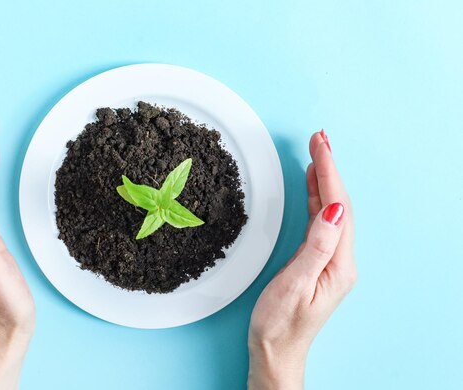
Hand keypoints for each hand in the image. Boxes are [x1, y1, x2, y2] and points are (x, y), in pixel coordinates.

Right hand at [247, 131, 356, 389]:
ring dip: (324, 179)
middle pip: (339, 204)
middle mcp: (340, 260)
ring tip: (317, 152)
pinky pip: (321, 221)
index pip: (338, 207)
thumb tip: (335, 208)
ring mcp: (330, 260)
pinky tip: (312, 185)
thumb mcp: (295, 284)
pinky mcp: (317, 261)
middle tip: (319, 138)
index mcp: (338, 264)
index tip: (320, 145)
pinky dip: (317, 198)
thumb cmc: (280, 324)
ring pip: (331, 210)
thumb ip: (316, 245)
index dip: (328, 172)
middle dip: (328, 168)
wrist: (275, 351)